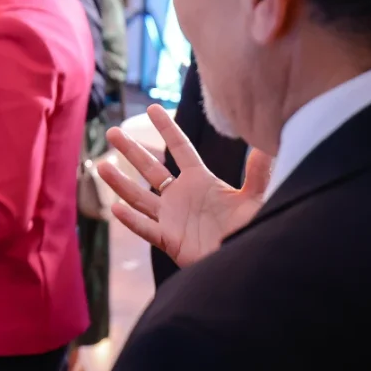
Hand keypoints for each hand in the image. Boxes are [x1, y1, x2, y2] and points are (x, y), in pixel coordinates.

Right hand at [99, 105, 273, 267]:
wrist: (243, 263)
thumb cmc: (249, 230)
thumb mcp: (254, 200)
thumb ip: (258, 175)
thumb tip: (268, 146)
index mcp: (199, 181)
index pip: (180, 149)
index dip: (167, 129)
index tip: (152, 108)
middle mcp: (180, 196)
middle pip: (150, 168)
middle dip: (131, 150)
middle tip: (112, 132)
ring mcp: (171, 218)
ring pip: (139, 196)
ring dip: (120, 182)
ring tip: (102, 165)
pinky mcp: (169, 240)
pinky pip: (146, 228)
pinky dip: (131, 220)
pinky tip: (116, 208)